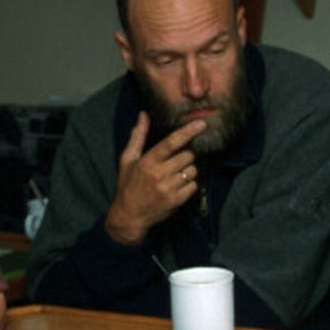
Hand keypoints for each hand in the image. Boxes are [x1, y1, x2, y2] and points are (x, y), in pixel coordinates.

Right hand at [103, 112, 206, 244]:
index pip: (171, 143)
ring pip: (192, 170)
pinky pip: (194, 185)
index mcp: (147, 162)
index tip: (201, 124)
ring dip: (188, 170)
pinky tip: (177, 186)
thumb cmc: (128, 184)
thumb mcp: (128, 159)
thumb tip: (143, 114)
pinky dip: (189, 184)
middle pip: (187, 156)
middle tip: (176, 161)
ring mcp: (168, 188)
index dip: (187, 132)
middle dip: (186, 155)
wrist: (129, 216)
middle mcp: (158, 174)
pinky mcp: (176, 201)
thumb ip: (138, 136)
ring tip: (175, 175)